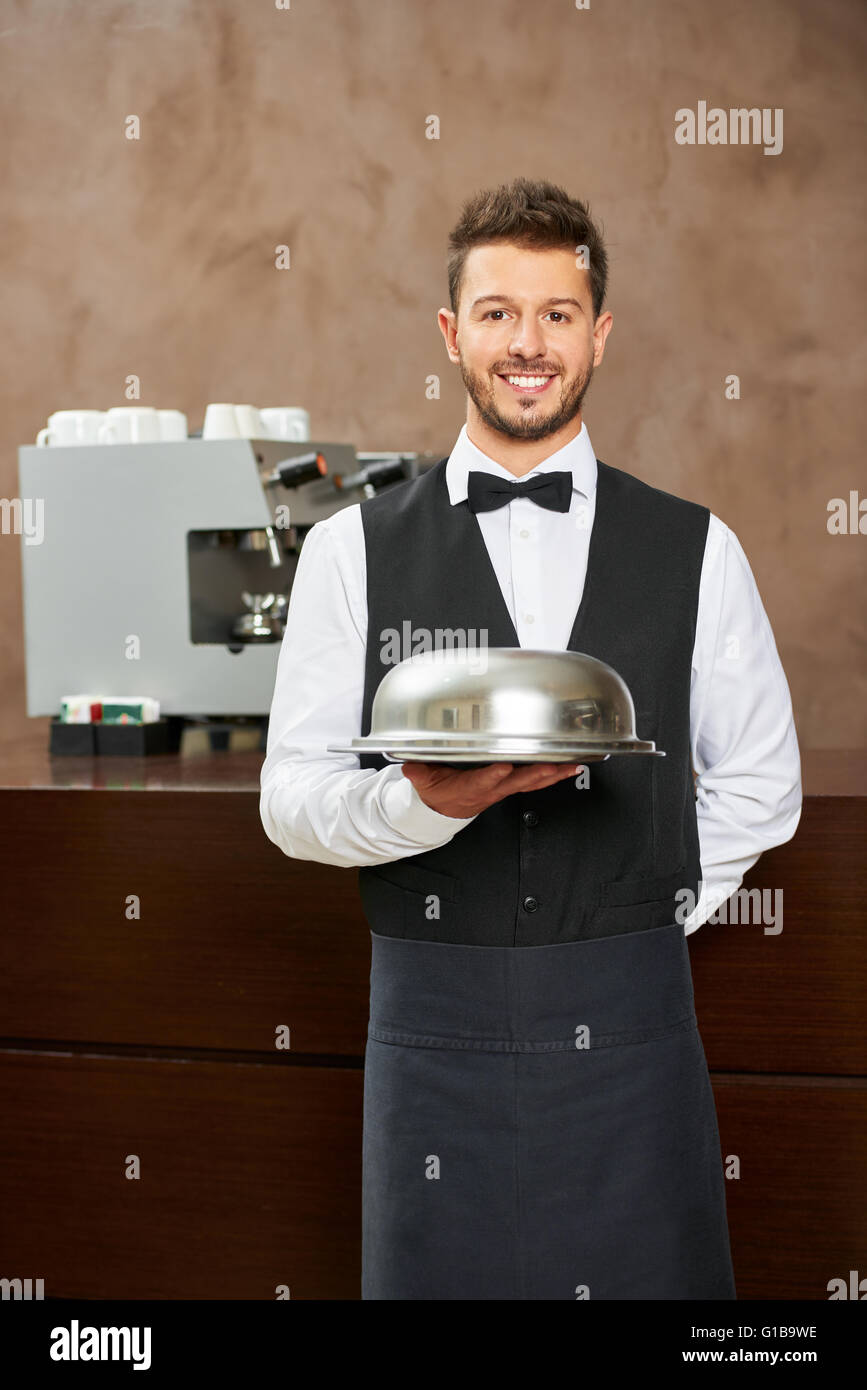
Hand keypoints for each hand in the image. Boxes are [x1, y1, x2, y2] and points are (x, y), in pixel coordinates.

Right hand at [400, 760, 585, 819]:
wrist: (446, 809)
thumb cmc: (439, 791)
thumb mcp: (423, 783)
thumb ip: (418, 772)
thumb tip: (409, 764)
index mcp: (470, 787)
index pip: (482, 781)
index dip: (493, 775)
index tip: (503, 767)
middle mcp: (492, 789)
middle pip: (516, 782)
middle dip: (535, 774)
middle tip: (552, 766)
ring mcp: (504, 788)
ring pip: (532, 782)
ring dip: (552, 775)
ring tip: (571, 766)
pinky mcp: (512, 785)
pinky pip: (537, 782)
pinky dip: (555, 775)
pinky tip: (571, 768)